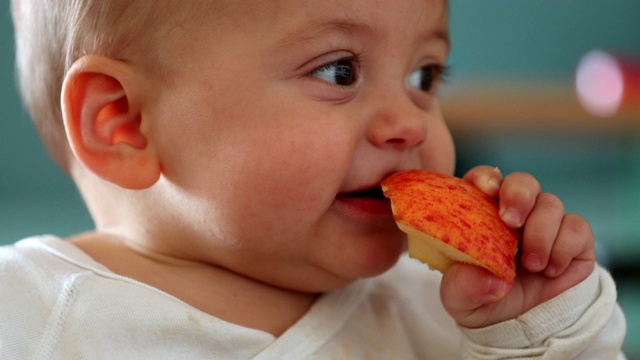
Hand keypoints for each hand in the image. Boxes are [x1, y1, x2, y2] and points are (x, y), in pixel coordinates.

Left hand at [439, 166, 595, 327]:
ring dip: (540, 233)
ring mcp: (545, 224)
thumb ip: (464, 287)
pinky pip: (576, 227)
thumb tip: (492, 280)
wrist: (515, 327)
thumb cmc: (480, 300)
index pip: (483, 180)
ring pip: (550, 204)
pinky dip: (563, 248)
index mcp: (481, 214)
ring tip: (531, 265)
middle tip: (511, 221)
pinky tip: (550, 270)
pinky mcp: (574, 241)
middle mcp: (515, 213)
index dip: (485, 178)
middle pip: (523, 182)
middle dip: (518, 193)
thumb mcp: (459, 300)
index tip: (487, 190)